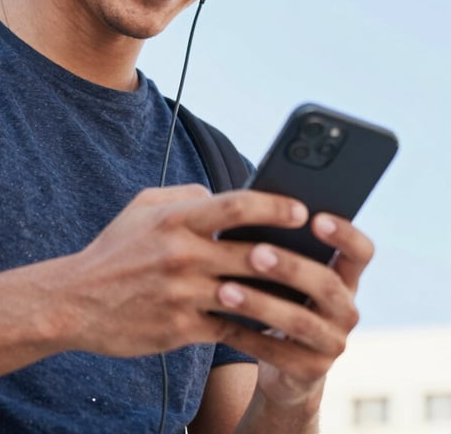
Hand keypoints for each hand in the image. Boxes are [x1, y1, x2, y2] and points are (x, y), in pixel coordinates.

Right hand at [57, 185, 309, 357]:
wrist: (76, 300)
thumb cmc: (114, 250)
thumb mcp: (141, 207)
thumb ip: (184, 195)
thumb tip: (223, 194)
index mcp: (173, 219)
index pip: (235, 205)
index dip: (274, 206)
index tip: (301, 209)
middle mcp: (181, 254)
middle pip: (253, 254)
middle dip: (294, 257)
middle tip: (324, 258)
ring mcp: (182, 294)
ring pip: (250, 296)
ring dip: (284, 298)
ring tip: (312, 297)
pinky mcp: (180, 328)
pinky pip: (231, 329)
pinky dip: (257, 328)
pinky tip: (277, 328)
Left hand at [213, 212, 373, 408]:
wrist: (281, 361)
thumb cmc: (275, 294)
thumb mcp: (283, 270)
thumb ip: (276, 242)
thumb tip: (240, 206)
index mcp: (344, 275)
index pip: (361, 252)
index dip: (344, 234)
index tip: (314, 218)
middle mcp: (346, 308)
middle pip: (326, 284)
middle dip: (289, 267)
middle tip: (255, 252)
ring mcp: (333, 342)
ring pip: (300, 322)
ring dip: (260, 304)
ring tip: (225, 290)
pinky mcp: (311, 371)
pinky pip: (277, 354)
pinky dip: (246, 337)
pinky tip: (217, 321)